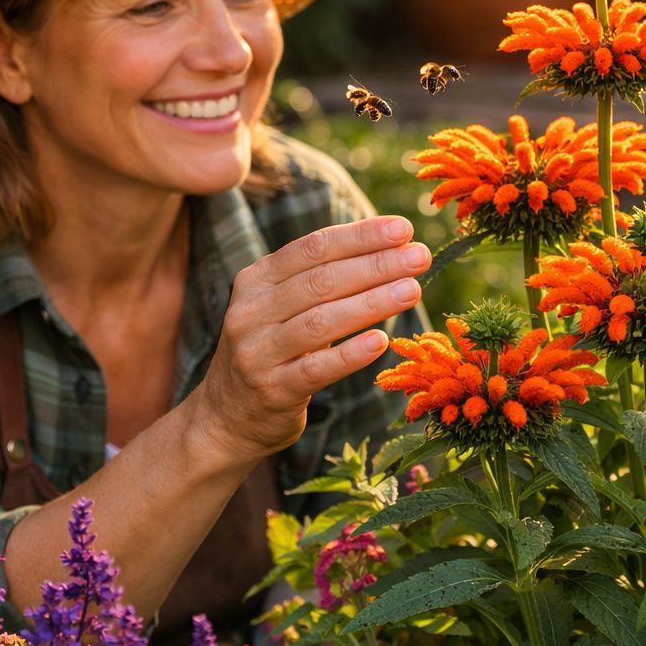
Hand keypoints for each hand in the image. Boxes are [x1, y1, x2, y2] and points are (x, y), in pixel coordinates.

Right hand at [186, 214, 428, 467]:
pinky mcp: (272, 390)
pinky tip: (381, 341)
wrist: (226, 417)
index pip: (313, 248)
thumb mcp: (283, 307)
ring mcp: (258, 352)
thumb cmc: (274, 351)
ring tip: (412, 290)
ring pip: (321, 321)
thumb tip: (393, 247)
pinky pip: (316, 369)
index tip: (403, 228)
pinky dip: (350, 354)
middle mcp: (251, 311)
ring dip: (372, 303)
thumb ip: (323, 279)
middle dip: (376, 265)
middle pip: (321, 280)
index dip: (360, 236)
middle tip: (420, 256)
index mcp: (257, 279)